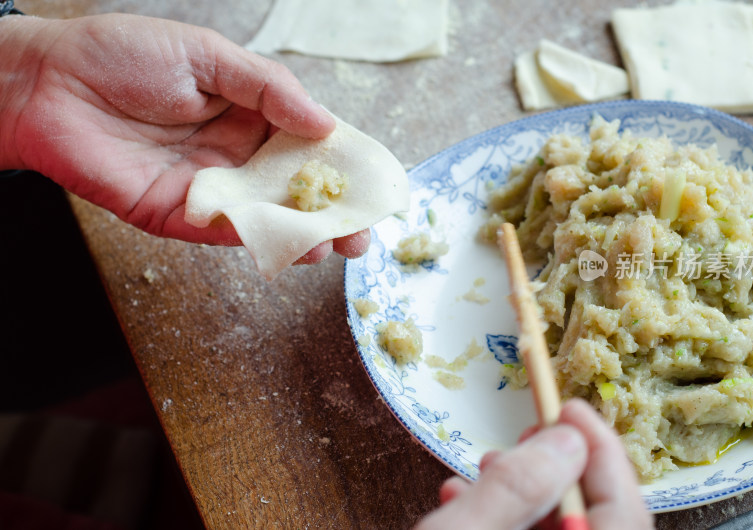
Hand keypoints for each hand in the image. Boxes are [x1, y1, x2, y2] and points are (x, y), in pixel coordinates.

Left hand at [0, 13, 367, 261]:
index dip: (342, 166)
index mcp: (249, 113)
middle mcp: (236, 155)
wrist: (49, 82)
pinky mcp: (179, 215)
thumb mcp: (208, 55)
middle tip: (361, 235)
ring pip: (267, 216)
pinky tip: (291, 244)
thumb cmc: (123, 56)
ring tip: (335, 245)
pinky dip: (259, 240)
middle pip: (296, 189)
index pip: (308, 144)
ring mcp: (210, 188)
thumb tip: (325, 123)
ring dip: (303, 234)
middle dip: (332, 213)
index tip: (372, 186)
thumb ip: (268, 88)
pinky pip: (225, 231)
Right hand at [415, 399, 652, 529]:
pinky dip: (507, 513)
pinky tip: (464, 500)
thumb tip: (565, 439)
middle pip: (596, 512)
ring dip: (526, 487)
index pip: (624, 510)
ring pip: (562, 523)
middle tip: (526, 432)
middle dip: (556, 464)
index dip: (600, 450)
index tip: (569, 407)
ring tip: (484, 465)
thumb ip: (515, 491)